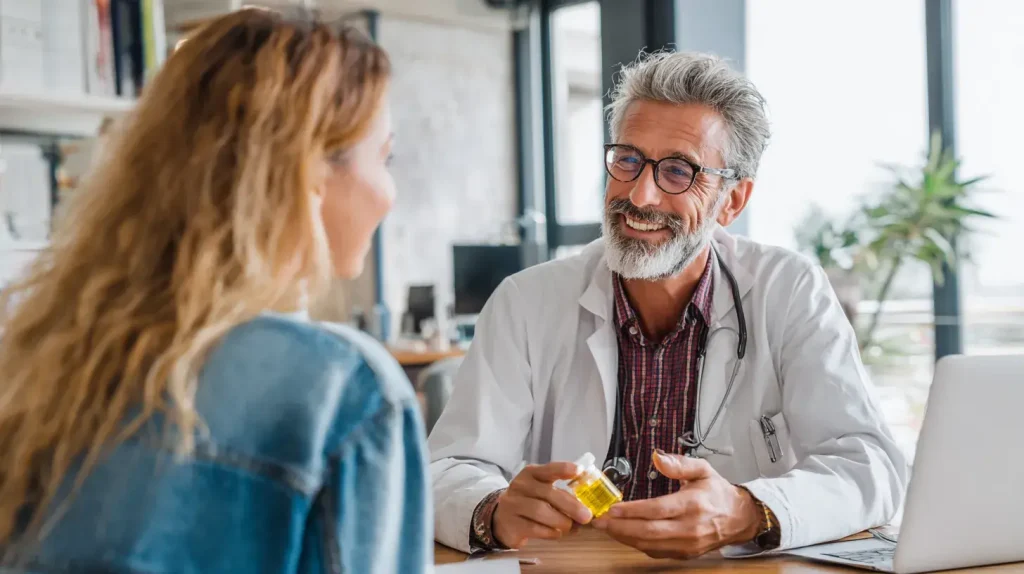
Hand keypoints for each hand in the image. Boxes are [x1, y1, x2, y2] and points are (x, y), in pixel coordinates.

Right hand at [492, 461, 593, 548]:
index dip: (563, 469)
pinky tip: (557, 533)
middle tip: (586, 516)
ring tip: (570, 527)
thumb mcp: (541, 490)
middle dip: (570, 505)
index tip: (579, 471)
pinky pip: (535, 529)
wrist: (502, 518)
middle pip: (548, 493)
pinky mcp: (511, 524)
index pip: (548, 469)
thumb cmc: (530, 501)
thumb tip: (586, 506)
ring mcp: (513, 504)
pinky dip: (551, 532)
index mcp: (531, 474)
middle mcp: (520, 486)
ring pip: (540, 511)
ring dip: (561, 521)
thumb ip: (561, 493)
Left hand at [592, 451, 760, 558]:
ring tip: (606, 527)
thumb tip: (657, 456)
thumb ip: (680, 463)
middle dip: (620, 527)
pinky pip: (655, 552)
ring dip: (624, 537)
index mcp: (693, 504)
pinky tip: (624, 534)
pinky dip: (636, 544)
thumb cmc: (717, 493)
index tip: (612, 508)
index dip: (633, 510)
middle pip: (649, 532)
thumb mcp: (703, 469)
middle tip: (600, 520)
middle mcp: (690, 528)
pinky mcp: (684, 554)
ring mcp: (687, 544)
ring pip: (649, 545)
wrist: (739, 518)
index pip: (658, 510)